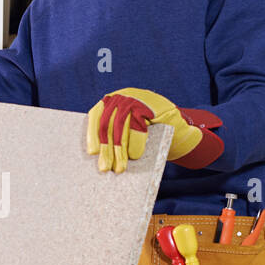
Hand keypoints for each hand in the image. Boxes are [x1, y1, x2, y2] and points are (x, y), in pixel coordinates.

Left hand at [86, 87, 222, 172]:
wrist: (173, 120)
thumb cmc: (145, 128)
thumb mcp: (126, 127)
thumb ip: (113, 133)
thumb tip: (96, 156)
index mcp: (109, 101)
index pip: (95, 116)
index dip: (92, 135)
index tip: (92, 153)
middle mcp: (119, 97)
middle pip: (108, 124)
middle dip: (107, 149)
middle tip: (105, 168)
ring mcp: (134, 98)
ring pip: (122, 127)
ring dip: (120, 151)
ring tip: (119, 168)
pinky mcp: (148, 105)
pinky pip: (138, 126)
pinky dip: (136, 143)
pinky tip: (134, 156)